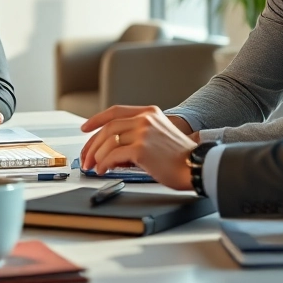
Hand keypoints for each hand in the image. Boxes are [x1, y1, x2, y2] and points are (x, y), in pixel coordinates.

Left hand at [79, 105, 194, 190]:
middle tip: (85, 157)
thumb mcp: (160, 134)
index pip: (116, 111)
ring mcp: (143, 133)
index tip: (85, 128)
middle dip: (92, 144)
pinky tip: (103, 170)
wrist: (196, 166)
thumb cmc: (180, 157)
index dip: (97, 119)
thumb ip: (138, 134)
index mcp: (149, 112)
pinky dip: (104, 164)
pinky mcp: (141, 149)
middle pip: (108, 128)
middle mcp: (145, 119)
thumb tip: (112, 148)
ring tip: (93, 166)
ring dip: (96, 156)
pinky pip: (113, 156)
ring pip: (108, 142)